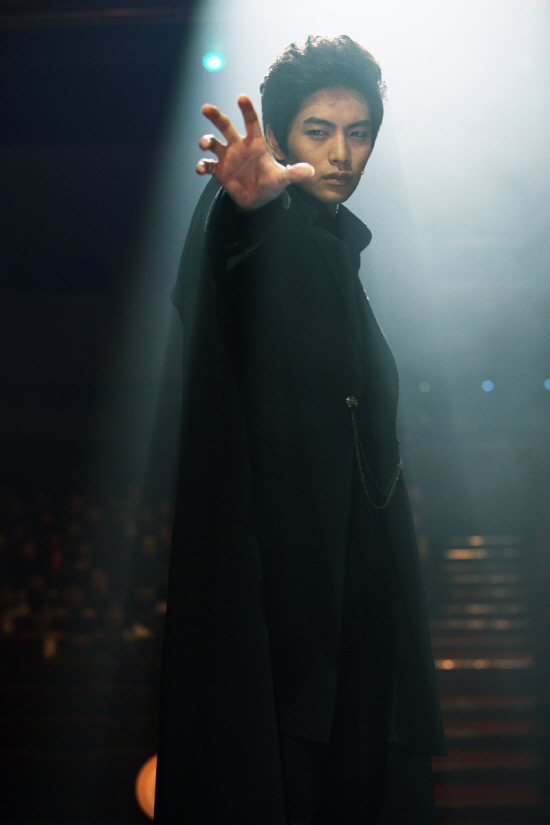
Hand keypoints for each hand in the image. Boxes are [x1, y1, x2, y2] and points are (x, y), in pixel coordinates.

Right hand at [196, 95, 313, 209]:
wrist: (257, 200)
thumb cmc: (271, 184)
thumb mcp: (283, 179)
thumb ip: (294, 173)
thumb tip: (310, 171)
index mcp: (254, 142)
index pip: (251, 121)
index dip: (246, 109)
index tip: (241, 97)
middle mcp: (238, 145)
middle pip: (225, 125)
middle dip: (215, 116)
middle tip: (206, 108)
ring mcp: (227, 157)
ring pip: (212, 142)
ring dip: (205, 141)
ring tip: (205, 145)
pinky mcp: (219, 171)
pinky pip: (207, 164)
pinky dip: (202, 166)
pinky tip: (202, 169)